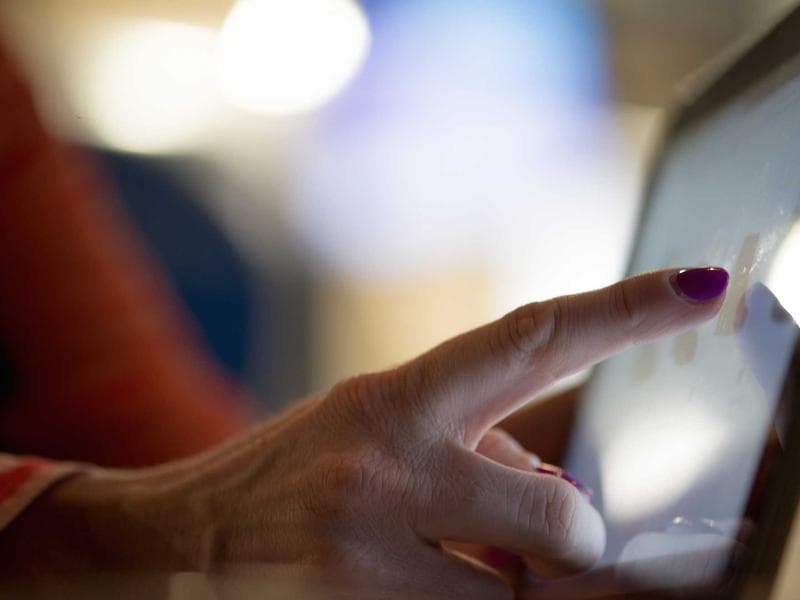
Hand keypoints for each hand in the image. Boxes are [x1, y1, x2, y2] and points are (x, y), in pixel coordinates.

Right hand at [3, 268, 727, 597]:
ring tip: (464, 557)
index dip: (625, 308)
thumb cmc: (299, 468)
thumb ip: (477, 444)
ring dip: (520, 583)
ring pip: (521, 596)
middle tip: (559, 532)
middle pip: (560, 519)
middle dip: (578, 537)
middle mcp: (389, 468)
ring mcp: (371, 556)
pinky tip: (430, 576)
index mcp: (399, 397)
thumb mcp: (379, 424)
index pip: (533, 337)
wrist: (188, 537)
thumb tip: (568, 498)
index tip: (702, 286)